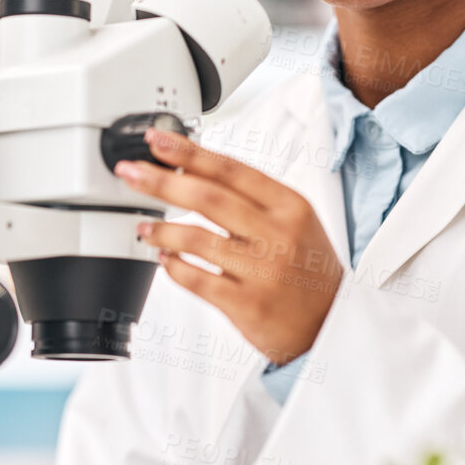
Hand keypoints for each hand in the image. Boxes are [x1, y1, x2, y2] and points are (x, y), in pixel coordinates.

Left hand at [115, 127, 343, 365]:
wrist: (334, 323)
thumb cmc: (308, 269)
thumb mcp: (294, 221)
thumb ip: (250, 198)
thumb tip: (190, 170)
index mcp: (290, 206)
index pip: (230, 169)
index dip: (187, 152)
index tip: (156, 141)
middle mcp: (278, 235)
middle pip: (208, 198)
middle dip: (161, 182)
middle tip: (131, 172)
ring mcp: (263, 272)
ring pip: (197, 239)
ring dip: (162, 230)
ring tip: (143, 226)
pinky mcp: (248, 305)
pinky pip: (197, 281)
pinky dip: (174, 267)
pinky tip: (164, 260)